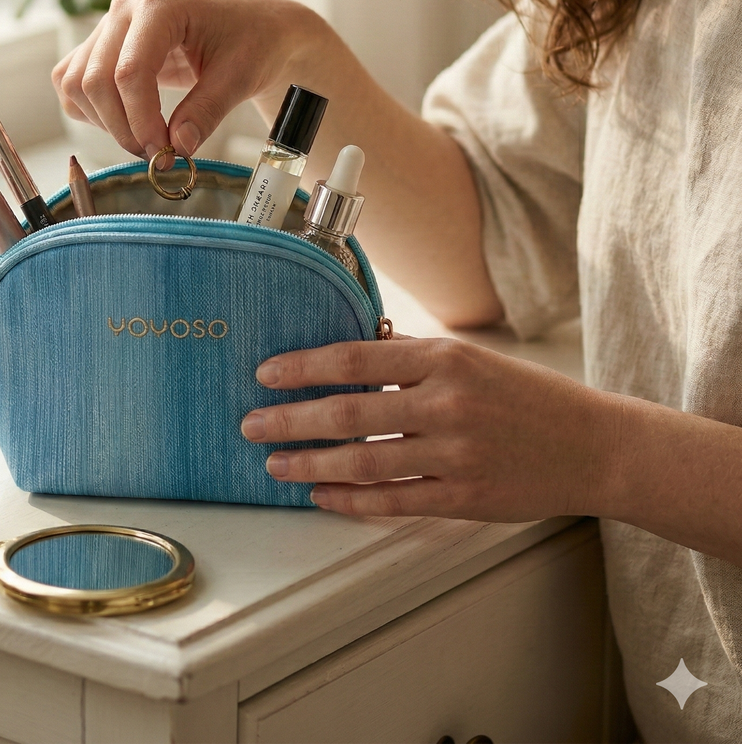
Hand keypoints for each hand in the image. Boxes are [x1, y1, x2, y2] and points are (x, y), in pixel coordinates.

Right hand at [51, 0, 333, 162]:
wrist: (255, 27)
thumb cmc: (253, 41)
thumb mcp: (239, 78)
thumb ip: (206, 112)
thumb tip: (178, 147)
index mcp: (161, 4)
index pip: (130, 73)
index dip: (141, 121)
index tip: (164, 153)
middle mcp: (125, 8)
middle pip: (94, 81)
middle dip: (123, 128)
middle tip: (158, 155)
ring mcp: (109, 24)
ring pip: (75, 83)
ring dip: (104, 122)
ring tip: (146, 140)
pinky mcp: (102, 44)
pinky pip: (72, 82)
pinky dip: (91, 111)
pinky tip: (128, 122)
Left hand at [240, 336, 622, 521]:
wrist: (594, 445)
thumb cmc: (526, 397)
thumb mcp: (470, 358)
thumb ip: (410, 354)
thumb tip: (350, 345)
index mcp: (444, 359)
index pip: (353, 358)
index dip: (302, 367)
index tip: (264, 375)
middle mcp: (446, 403)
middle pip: (347, 412)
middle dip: (290, 420)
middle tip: (250, 425)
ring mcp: (455, 453)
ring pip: (363, 461)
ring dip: (311, 464)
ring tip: (275, 464)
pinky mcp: (464, 497)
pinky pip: (393, 501)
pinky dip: (351, 500)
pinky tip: (322, 496)